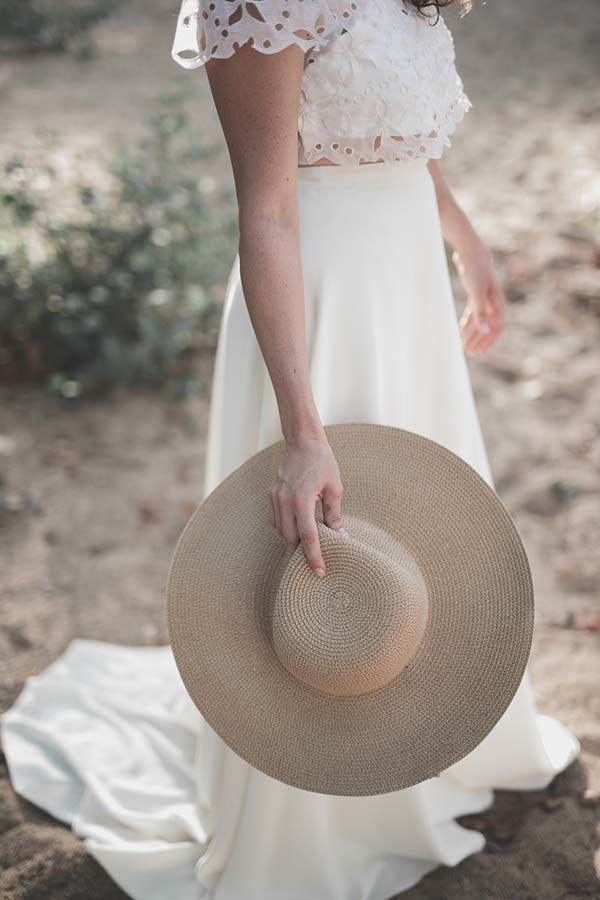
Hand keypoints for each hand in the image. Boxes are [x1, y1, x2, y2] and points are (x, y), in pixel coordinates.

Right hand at [270, 430, 343, 576]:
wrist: (302, 441)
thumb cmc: (322, 462)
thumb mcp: (334, 488)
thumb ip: (334, 515)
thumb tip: (339, 537)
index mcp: (302, 499)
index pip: (308, 536)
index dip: (314, 556)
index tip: (320, 571)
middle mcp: (284, 501)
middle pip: (290, 538)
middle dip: (301, 553)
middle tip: (315, 564)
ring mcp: (275, 498)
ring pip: (281, 531)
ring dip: (293, 541)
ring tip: (307, 548)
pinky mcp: (272, 495)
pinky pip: (277, 520)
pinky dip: (286, 529)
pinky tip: (297, 529)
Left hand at [452, 238, 506, 356]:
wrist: (470, 252)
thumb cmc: (475, 271)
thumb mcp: (477, 293)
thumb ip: (480, 313)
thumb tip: (485, 331)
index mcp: (498, 303)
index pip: (497, 327)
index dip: (489, 340)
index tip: (480, 351)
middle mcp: (494, 302)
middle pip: (489, 326)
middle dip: (480, 340)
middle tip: (470, 353)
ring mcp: (485, 299)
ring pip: (480, 321)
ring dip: (473, 334)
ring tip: (464, 346)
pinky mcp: (476, 295)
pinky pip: (473, 313)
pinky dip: (467, 323)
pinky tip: (460, 332)